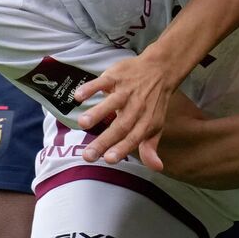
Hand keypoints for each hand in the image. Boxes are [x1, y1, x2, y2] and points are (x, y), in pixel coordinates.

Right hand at [73, 52, 179, 170]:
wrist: (160, 70)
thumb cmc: (153, 103)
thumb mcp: (155, 126)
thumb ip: (150, 147)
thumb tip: (156, 168)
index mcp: (145, 123)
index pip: (133, 138)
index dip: (122, 149)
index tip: (109, 160)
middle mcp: (137, 108)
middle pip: (120, 126)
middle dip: (104, 141)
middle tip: (87, 155)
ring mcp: (126, 91)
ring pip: (113, 103)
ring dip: (98, 113)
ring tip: (83, 124)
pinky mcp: (117, 76)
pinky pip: (103, 82)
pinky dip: (91, 88)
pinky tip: (78, 97)